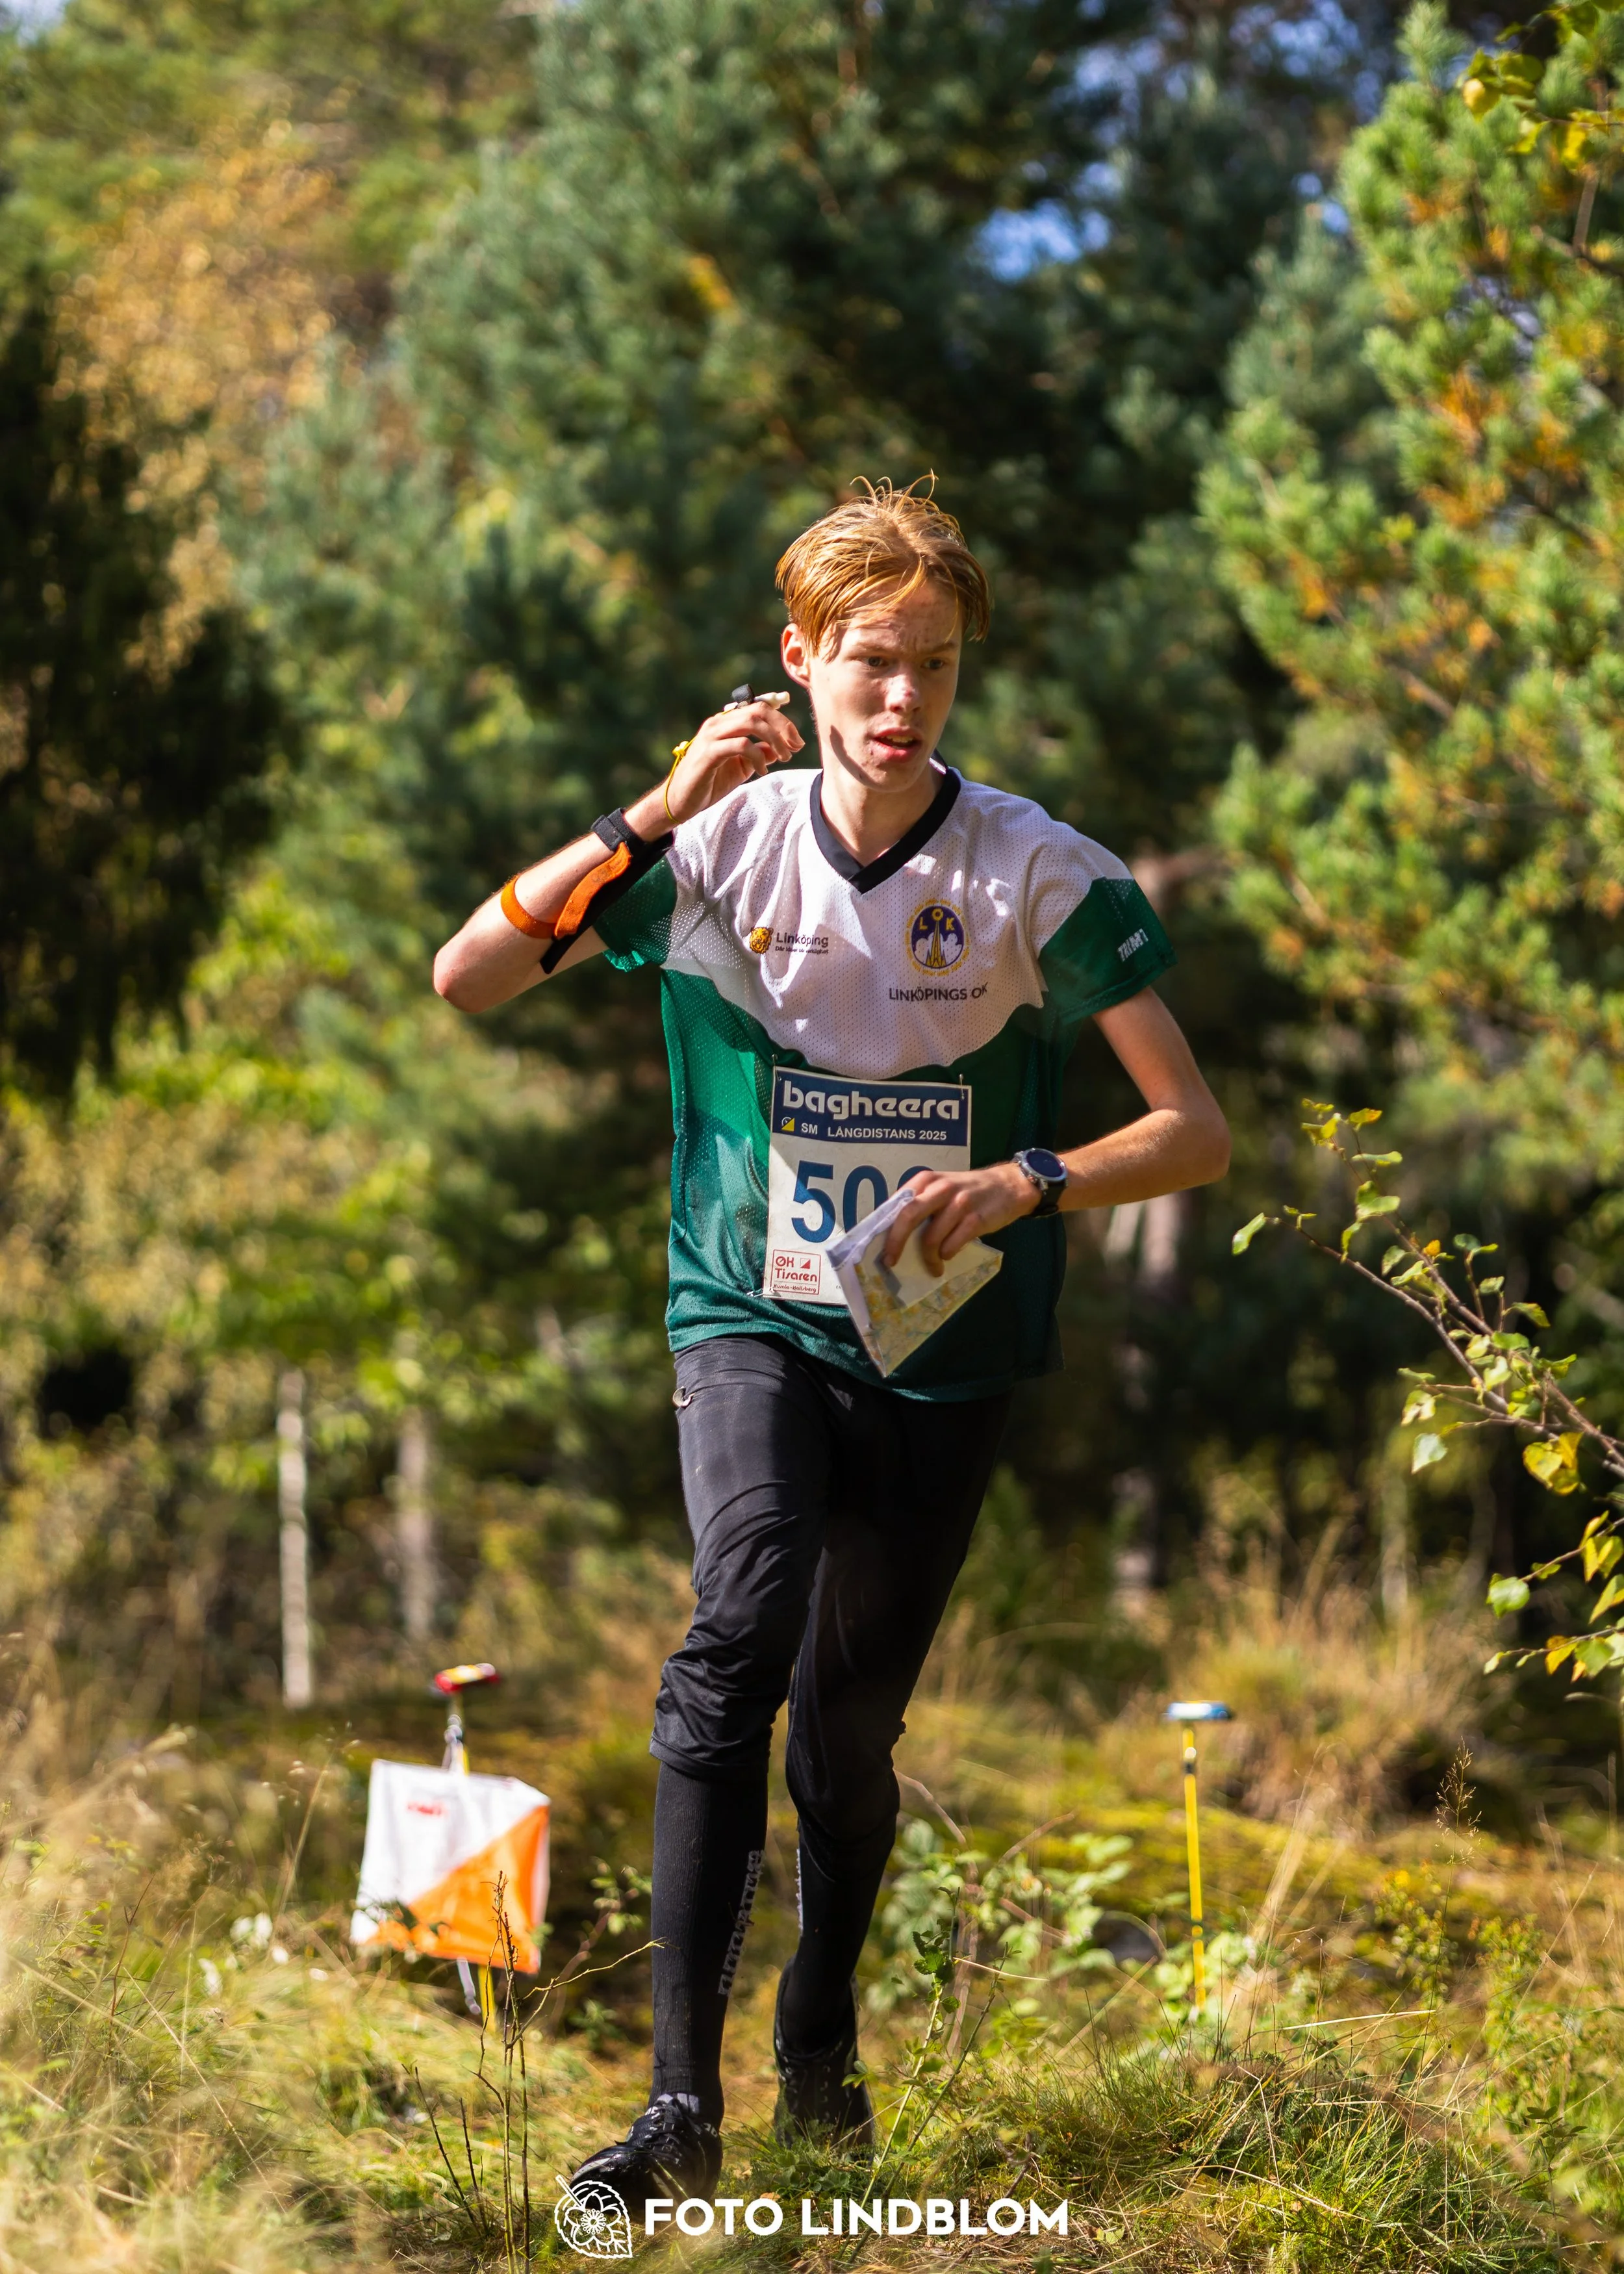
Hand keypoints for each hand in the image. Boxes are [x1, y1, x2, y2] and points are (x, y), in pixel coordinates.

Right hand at [662, 699, 803, 822]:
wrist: (681, 800)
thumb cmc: (710, 782)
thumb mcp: (741, 767)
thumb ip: (759, 754)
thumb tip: (778, 749)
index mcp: (726, 722)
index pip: (759, 708)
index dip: (783, 721)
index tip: (797, 740)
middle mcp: (719, 723)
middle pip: (758, 711)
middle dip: (783, 728)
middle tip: (795, 747)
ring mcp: (712, 735)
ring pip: (751, 723)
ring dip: (774, 740)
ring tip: (783, 757)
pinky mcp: (709, 752)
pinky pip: (740, 745)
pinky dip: (757, 756)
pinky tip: (762, 771)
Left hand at [880, 1161, 1037, 1275]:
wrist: (1009, 1186)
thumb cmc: (968, 1191)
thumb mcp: (942, 1189)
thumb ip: (920, 1204)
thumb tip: (893, 1234)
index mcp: (925, 1180)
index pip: (898, 1204)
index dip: (885, 1228)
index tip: (878, 1248)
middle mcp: (940, 1188)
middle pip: (908, 1216)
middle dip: (896, 1242)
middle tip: (891, 1262)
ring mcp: (959, 1203)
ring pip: (932, 1237)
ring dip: (929, 1258)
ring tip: (933, 1266)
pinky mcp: (976, 1219)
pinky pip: (953, 1244)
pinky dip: (947, 1254)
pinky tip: (949, 1256)